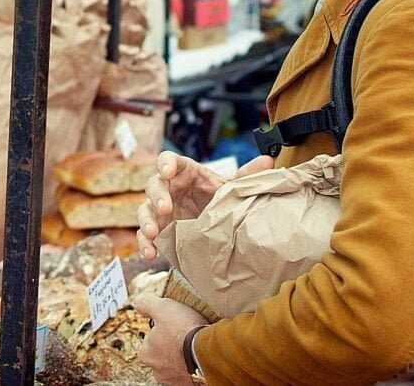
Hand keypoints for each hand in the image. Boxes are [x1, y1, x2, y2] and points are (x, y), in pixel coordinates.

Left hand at [134, 294, 208, 384]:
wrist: (209, 352)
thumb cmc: (184, 330)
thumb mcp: (162, 307)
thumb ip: (147, 304)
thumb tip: (139, 302)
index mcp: (147, 353)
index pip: (151, 339)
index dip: (163, 329)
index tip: (174, 325)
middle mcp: (158, 371)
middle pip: (163, 354)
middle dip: (173, 346)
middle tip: (186, 335)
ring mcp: (175, 380)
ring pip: (177, 365)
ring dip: (184, 358)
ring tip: (195, 346)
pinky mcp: (190, 385)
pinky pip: (191, 374)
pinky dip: (195, 367)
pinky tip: (201, 357)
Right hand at [137, 152, 274, 259]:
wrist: (215, 226)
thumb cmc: (218, 200)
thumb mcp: (231, 189)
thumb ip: (246, 176)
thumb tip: (268, 161)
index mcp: (184, 173)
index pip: (169, 160)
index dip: (165, 164)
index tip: (168, 172)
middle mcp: (168, 189)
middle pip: (154, 185)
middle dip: (157, 196)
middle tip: (166, 209)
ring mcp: (159, 210)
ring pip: (144, 210)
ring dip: (146, 221)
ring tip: (153, 233)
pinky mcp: (158, 230)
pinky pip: (145, 235)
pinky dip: (145, 244)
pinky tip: (150, 253)